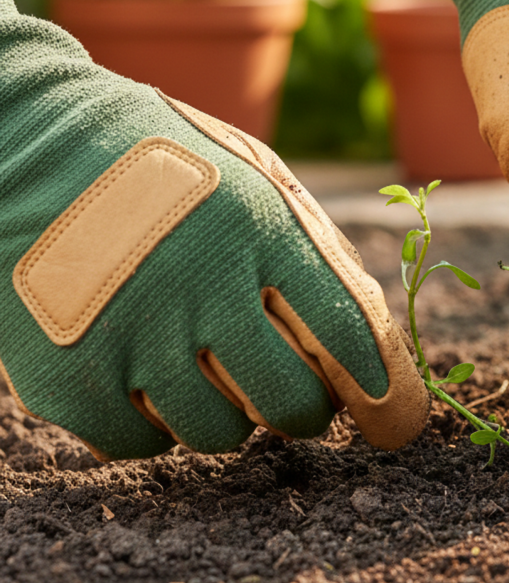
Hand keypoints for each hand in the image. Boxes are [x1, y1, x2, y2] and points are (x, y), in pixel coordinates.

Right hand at [0, 0, 428, 459]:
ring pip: (220, 433)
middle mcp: (200, 284)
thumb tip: (368, 346)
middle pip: (291, 404)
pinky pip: (140, 443)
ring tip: (213, 366)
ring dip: (234, 415)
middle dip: (310, 411)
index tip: (399, 424)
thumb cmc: (173, 165)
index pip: (350, 336)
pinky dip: (159, 423)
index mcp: (261, 229)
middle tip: (299, 395)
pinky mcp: (65, 373)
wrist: (33, 140)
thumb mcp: (258, 179)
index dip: (389, 395)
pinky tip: (152, 375)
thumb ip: (316, 255)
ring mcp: (129, 333)